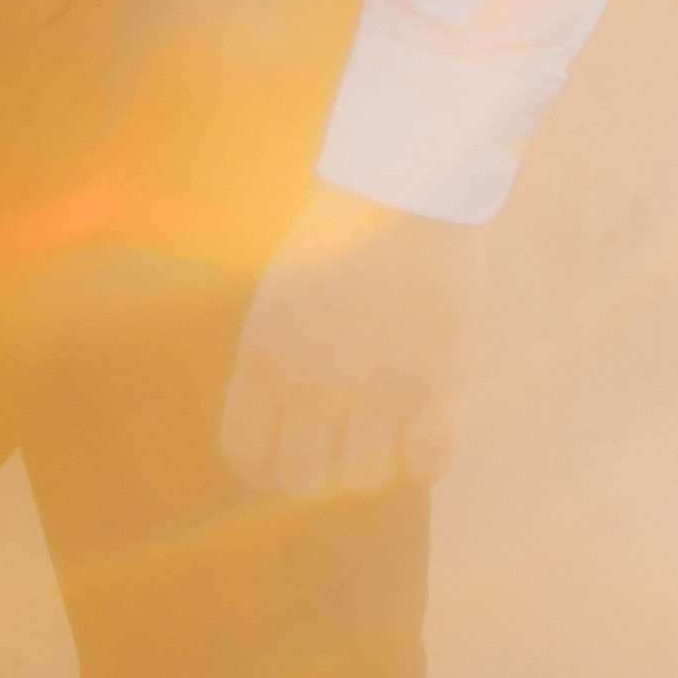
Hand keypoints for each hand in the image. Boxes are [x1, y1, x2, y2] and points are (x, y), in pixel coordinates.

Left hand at [219, 180, 484, 499]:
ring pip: (365, 481)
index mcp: (265, 355)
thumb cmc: (335, 234)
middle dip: (314, 472)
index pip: (244, 449)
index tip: (275, 454)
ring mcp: (375, 393)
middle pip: (304, 481)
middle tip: (331, 446)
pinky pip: (426, 465)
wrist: (401, 195)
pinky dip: (422, 457)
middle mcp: (313, 385)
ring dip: (370, 463)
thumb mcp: (278, 293)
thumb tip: (265, 408)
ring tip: (379, 431)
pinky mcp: (433, 389)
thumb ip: (272, 355)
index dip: (259, 463)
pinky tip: (419, 427)